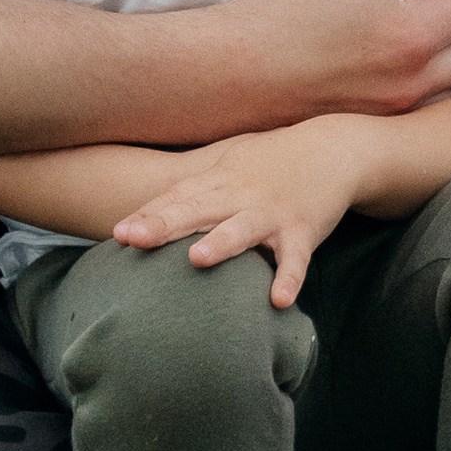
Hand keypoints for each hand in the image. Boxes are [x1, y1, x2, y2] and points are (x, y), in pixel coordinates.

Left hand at [111, 120, 368, 306]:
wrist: (332, 149)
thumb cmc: (271, 162)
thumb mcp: (229, 165)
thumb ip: (191, 189)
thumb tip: (143, 213)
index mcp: (219, 181)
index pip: (177, 198)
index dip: (147, 215)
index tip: (118, 234)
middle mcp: (241, 196)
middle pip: (198, 210)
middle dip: (165, 225)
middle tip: (133, 238)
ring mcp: (272, 213)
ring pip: (243, 229)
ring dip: (222, 243)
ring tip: (197, 259)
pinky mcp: (303, 230)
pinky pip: (295, 259)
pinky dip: (289, 278)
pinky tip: (278, 301)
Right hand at [227, 0, 450, 122]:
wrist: (224, 73)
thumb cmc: (281, 12)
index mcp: (414, 38)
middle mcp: (412, 84)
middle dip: (450, 22)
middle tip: (408, 2)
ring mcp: (390, 112)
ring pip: (442, 82)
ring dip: (433, 56)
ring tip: (388, 32)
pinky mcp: (366, 128)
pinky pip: (409, 103)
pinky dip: (403, 82)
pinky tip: (364, 63)